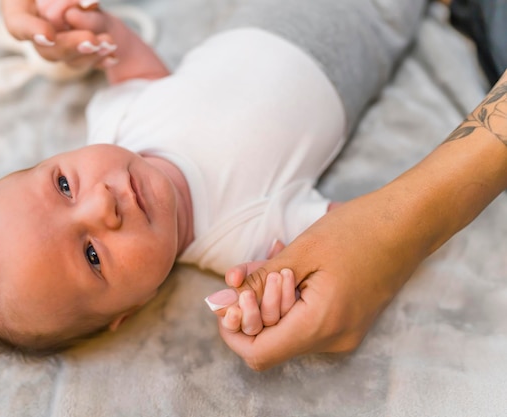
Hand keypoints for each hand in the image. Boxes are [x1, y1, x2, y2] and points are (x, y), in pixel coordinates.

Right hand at [1, 0, 116, 68]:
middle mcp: (37, 29)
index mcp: (19, 8)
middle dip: (71, 46)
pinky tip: (114, 58)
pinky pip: (87, 59)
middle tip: (91, 40)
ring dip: (90, 55)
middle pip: (47, 49)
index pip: (18, 25)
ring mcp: (59, 42)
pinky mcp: (78, 47)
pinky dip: (101, 60)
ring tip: (109, 43)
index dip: (32, 31)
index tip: (49, 35)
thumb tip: (86, 6)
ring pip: (69, 59)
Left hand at [215, 191, 427, 370]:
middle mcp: (335, 339)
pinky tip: (292, 266)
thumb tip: (221, 301)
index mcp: (322, 325)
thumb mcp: (300, 252)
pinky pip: (307, 319)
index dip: (234, 331)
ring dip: (271, 296)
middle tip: (253, 267)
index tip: (227, 299)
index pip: (259, 353)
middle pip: (272, 339)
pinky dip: (291, 296)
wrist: (410, 223)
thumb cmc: (359, 230)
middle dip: (252, 304)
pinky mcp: (348, 321)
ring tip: (276, 257)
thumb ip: (258, 281)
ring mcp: (344, 333)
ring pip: (288, 327)